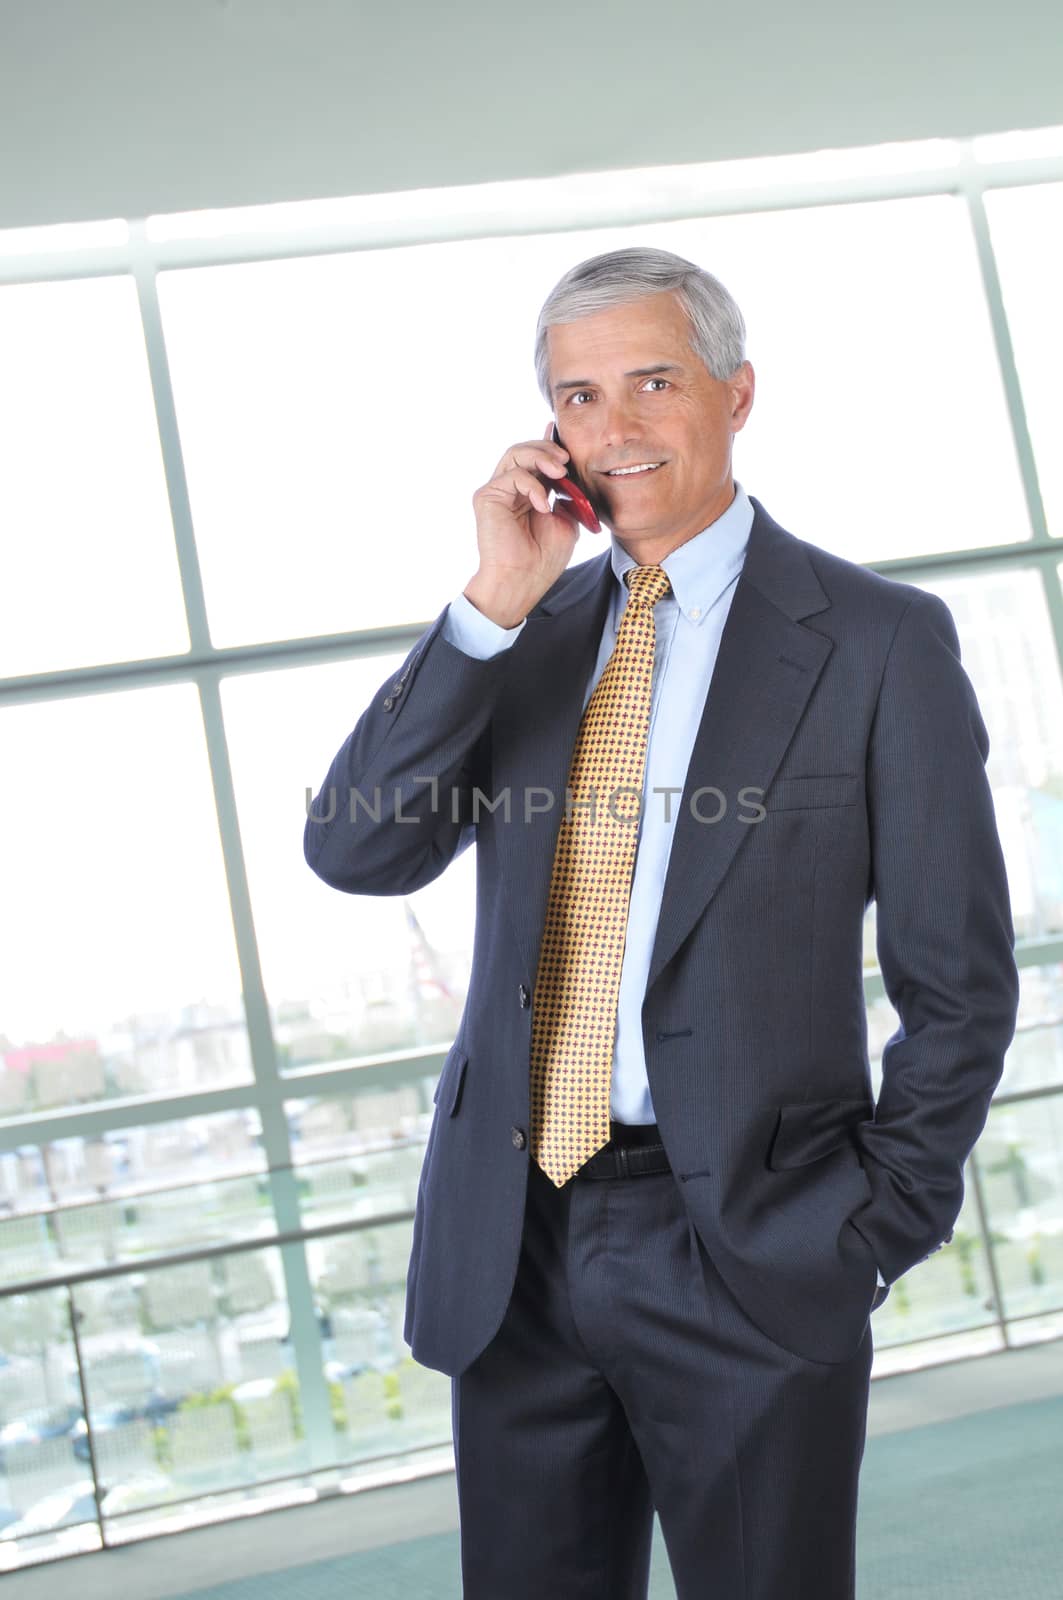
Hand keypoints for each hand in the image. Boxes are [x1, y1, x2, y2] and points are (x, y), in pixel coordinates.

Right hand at [465, 422, 582, 627]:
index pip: (535, 459)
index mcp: (527, 493)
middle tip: (566, 459)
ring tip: (559, 471)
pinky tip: (543, 504)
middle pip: (524, 450)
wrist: (522, 581)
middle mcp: (509, 489)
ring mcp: (497, 491)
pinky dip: (532, 485)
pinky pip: (512, 475)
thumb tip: (570, 471)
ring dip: (540, 457)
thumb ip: (566, 494)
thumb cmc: (542, 560)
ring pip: (515, 454)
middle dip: (547, 449)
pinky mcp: (487, 497)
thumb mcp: (566, 521)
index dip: (548, 443)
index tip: (563, 435)